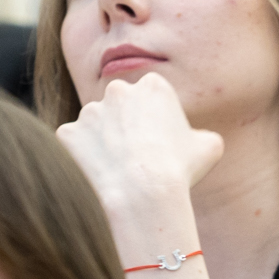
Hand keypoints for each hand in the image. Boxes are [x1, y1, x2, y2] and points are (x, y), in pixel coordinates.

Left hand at [56, 70, 221, 221]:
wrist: (143, 193)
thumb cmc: (180, 168)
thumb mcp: (210, 147)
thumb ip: (202, 134)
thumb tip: (199, 139)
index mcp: (153, 85)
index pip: (151, 97)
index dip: (157, 120)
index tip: (160, 142)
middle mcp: (118, 90)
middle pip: (122, 105)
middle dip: (127, 124)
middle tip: (138, 154)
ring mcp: (89, 111)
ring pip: (97, 124)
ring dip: (104, 140)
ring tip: (119, 168)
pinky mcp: (68, 133)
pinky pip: (75, 143)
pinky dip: (83, 156)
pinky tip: (99, 173)